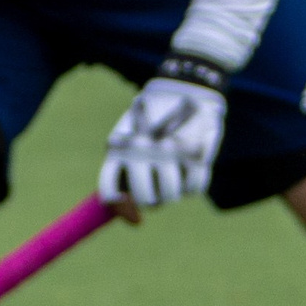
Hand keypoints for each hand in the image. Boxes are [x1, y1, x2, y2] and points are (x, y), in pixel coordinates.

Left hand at [98, 78, 226, 208]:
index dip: (121, 209)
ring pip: (172, 196)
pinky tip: (190, 165)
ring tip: (175, 173)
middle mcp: (141, 150)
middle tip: (158, 190)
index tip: (134, 217)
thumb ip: (124, 172)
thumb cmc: (152, 118)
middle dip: (153, 200)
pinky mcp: (196, 152)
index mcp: (119, 147)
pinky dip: (194, 183)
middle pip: (145, 198)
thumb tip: (132, 219)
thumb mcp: (129, 136)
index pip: (110, 190)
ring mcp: (168, 152)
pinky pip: (195, 187)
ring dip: (175, 192)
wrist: (186, 86)